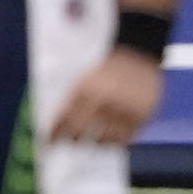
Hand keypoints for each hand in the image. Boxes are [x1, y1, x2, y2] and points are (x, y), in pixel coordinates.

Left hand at [49, 47, 163, 144]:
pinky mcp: (142, 116)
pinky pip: (126, 138)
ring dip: (96, 142)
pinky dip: (116, 141)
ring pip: (104, 138)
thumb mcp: (85, 76)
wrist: (138, 52)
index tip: (50, 140)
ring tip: (92, 141)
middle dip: (73, 139)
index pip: (65, 118)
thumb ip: (73, 97)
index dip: (56, 132)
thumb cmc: (106, 65)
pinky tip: (110, 139)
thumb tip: (57, 121)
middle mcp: (104, 101)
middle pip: (82, 131)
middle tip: (71, 142)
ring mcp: (124, 110)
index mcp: (85, 89)